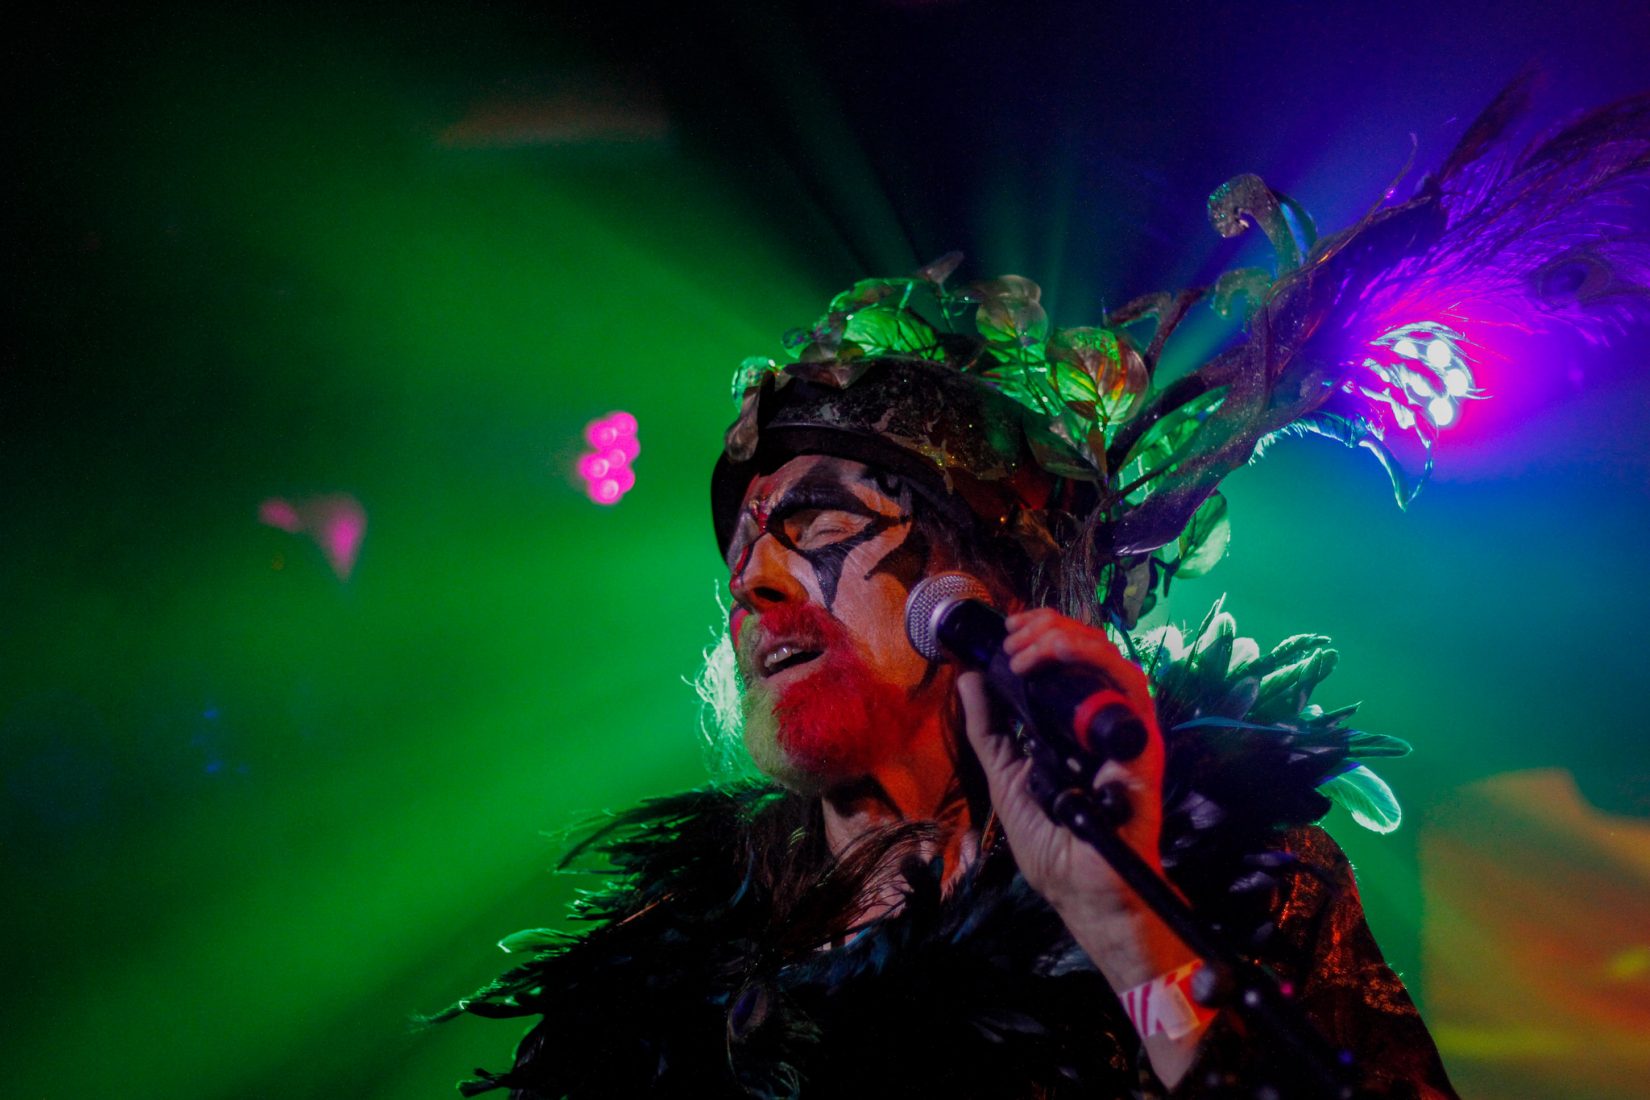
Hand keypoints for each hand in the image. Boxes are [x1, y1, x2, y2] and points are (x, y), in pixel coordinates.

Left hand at [958, 609, 1186, 979]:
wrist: (1082, 888)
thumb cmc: (1053, 844)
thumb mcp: (1005, 776)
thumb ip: (989, 730)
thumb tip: (968, 679)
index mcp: (1075, 728)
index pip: (1068, 663)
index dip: (1042, 636)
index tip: (1006, 632)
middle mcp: (1103, 723)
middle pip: (1089, 651)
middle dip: (1048, 630)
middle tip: (1012, 637)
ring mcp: (1126, 731)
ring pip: (1111, 658)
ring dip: (1066, 639)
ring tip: (1026, 647)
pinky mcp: (1141, 743)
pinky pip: (1129, 687)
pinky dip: (1092, 661)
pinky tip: (1054, 660)